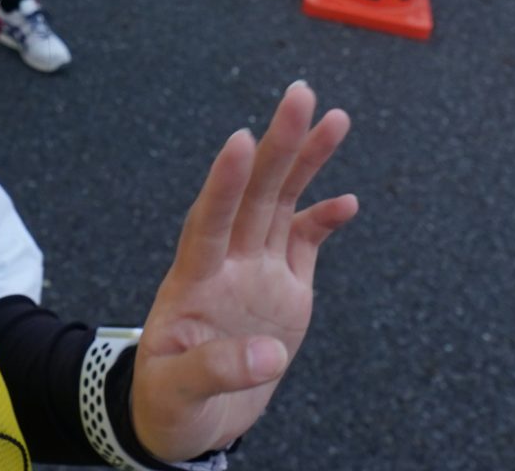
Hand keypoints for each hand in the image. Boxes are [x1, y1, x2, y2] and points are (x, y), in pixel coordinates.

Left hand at [130, 83, 356, 461]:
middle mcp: (227, 264)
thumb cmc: (168, 402)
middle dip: (277, 144)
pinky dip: (323, 220)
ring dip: (304, 161)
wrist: (189, 419)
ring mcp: (256, 273)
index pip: (209, 221)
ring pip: (282, 205)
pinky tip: (347, 200)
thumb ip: (217, 371)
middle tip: (299, 94)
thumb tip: (267, 357)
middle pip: (254, 195)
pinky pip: (304, 244)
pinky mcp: (284, 290)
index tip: (241, 141)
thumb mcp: (176, 393)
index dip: (225, 183)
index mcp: (192, 281)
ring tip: (334, 119)